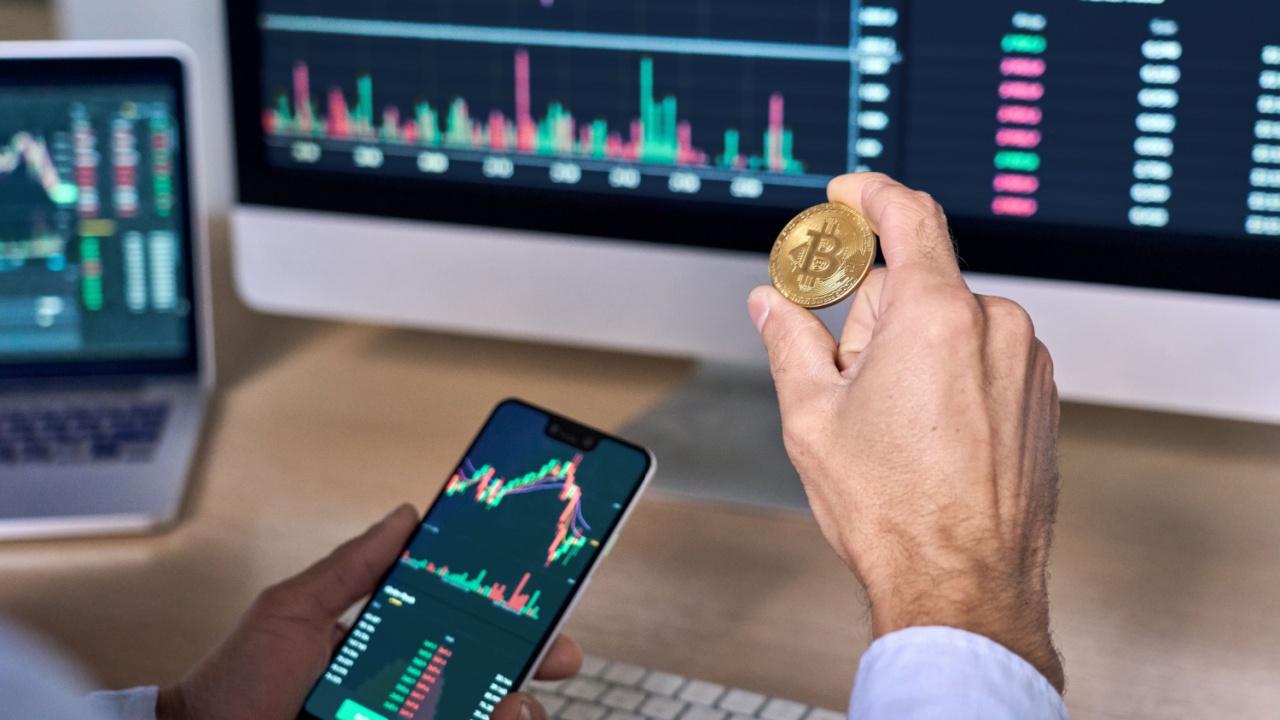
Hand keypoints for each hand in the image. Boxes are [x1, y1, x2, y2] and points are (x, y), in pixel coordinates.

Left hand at [157, 504, 582, 719]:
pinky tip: (497, 718)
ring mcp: (408, 717)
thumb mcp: (293, 609)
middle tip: (559, 653)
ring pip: (483, 713)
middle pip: (488, 672)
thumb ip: (352, 566)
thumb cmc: (236, 682)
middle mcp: (406, 687)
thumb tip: (406, 514)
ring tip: (517, 706)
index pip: (461, 620)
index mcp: (388, 641)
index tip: (542, 591)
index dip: (507, 608)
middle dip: (534, 659)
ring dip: (515, 706)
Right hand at [748, 173, 1063, 690]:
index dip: (872, 194)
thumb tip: (767, 303)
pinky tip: (931, 438)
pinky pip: (984, 358)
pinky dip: (951, 377)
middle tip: (852, 389)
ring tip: (897, 428)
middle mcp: (996, 326)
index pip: (909, 216)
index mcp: (937, 316)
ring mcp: (1026, 363)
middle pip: (916, 286)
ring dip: (914, 352)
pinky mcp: (1040, 396)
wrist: (962, 587)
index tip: (850, 192)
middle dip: (874, 320)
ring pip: (951, 325)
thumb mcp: (813, 417)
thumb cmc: (893, 511)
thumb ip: (789, 339)